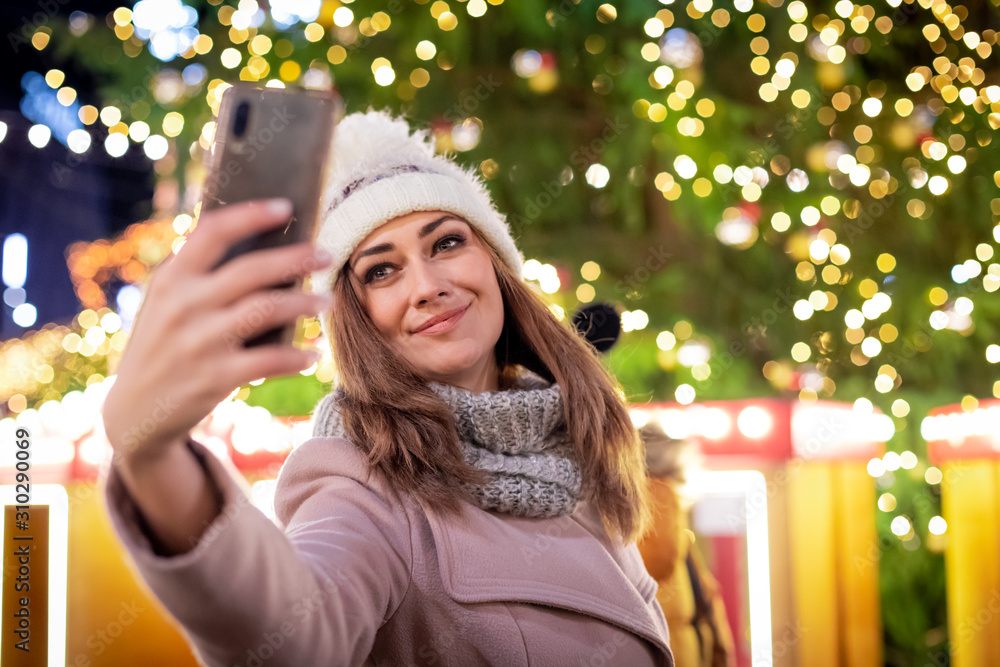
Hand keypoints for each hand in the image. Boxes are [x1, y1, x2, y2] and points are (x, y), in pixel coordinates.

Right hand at [102, 198, 332, 468]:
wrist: (135, 413)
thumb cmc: (163, 346)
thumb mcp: (165, 304)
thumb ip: (199, 275)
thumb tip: (260, 241)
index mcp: (172, 279)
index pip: (212, 231)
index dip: (251, 214)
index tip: (286, 207)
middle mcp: (183, 305)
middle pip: (251, 270)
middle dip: (296, 258)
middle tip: (327, 254)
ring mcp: (199, 342)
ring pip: (266, 310)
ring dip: (303, 303)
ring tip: (326, 300)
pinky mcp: (214, 378)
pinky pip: (269, 360)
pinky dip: (297, 357)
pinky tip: (313, 355)